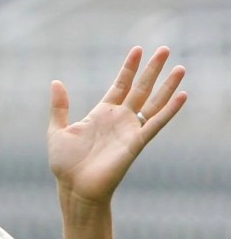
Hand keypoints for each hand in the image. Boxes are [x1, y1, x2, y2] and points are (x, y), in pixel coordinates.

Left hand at [48, 47, 186, 207]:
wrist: (74, 189)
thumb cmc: (65, 165)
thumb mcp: (57, 131)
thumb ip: (59, 107)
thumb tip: (56, 82)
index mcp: (101, 114)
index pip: (120, 85)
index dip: (129, 68)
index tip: (138, 50)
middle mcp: (118, 119)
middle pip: (140, 89)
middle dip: (152, 69)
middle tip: (165, 49)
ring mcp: (129, 130)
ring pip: (153, 103)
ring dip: (167, 86)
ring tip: (180, 68)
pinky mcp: (135, 143)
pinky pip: (155, 124)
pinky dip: (169, 111)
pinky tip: (182, 96)